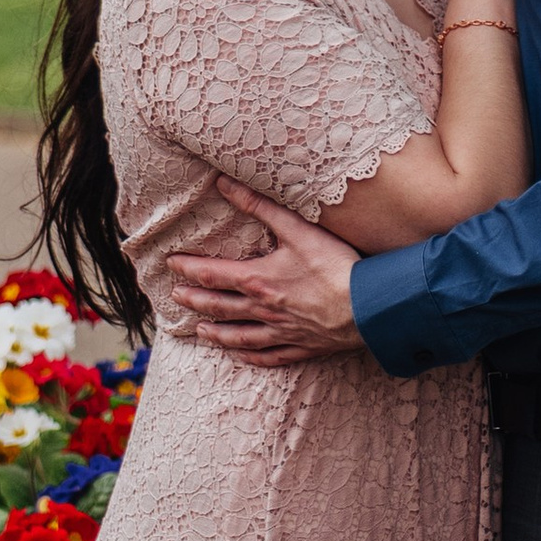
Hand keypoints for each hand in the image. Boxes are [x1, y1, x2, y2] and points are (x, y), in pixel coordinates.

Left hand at [170, 179, 363, 364]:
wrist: (367, 307)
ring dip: (215, 333)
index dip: (188, 269)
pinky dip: (249, 356)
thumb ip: (259, 205)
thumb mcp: (296, 229)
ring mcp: (281, 332)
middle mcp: (262, 310)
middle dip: (194, 300)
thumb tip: (224, 184)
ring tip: (199, 329)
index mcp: (257, 280)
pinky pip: (268, 356)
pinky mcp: (301, 346)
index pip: (211, 274)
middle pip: (218, 306)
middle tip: (176, 297)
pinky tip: (240, 354)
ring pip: (238, 336)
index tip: (172, 264)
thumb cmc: (334, 266)